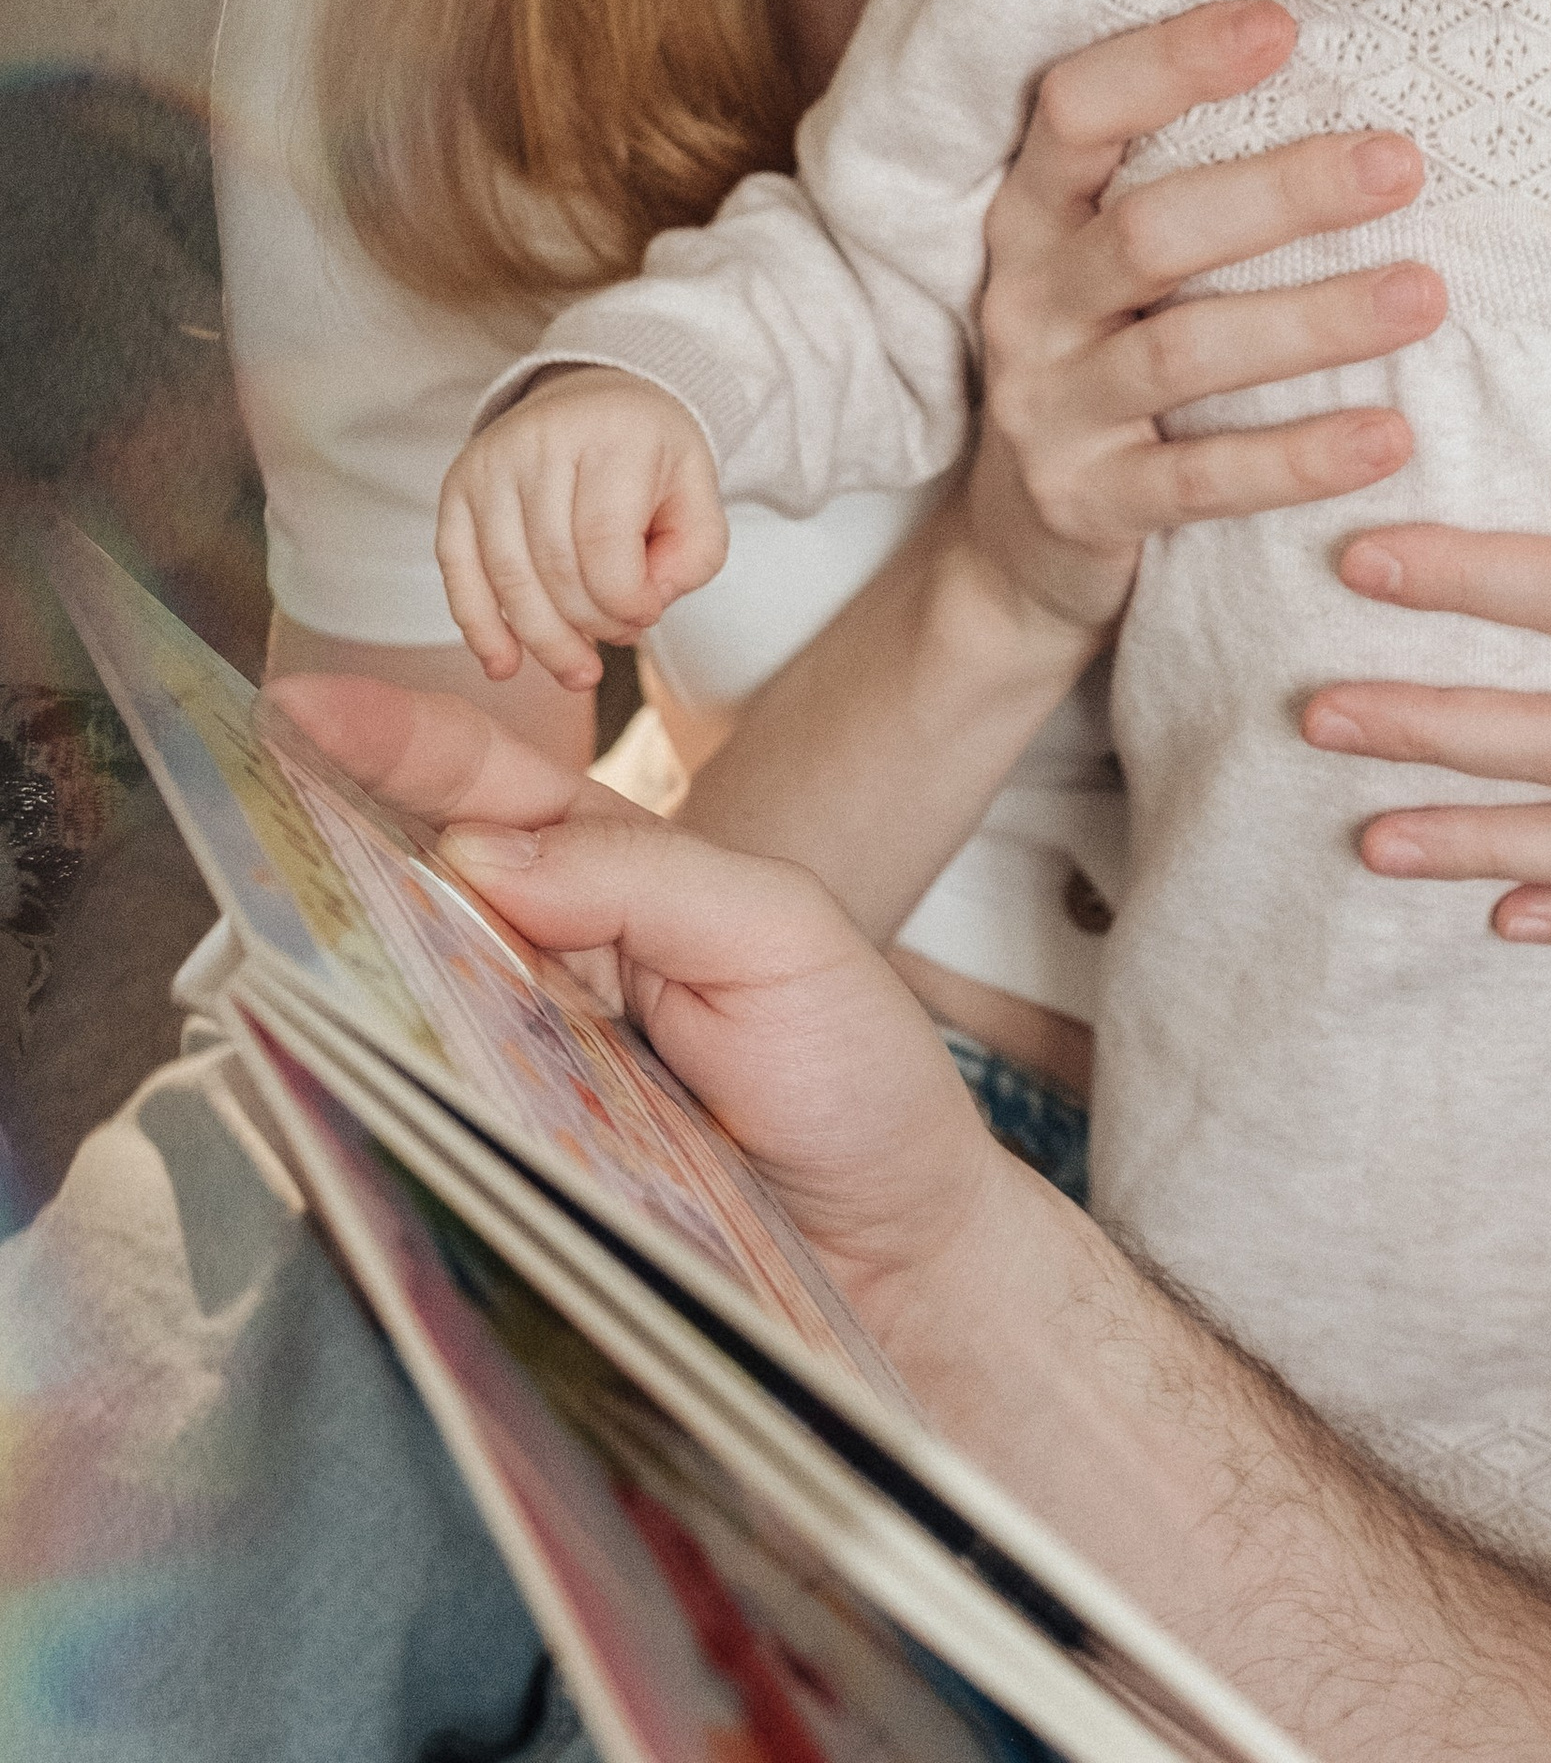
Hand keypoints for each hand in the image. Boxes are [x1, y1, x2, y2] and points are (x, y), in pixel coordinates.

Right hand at [266, 673, 1009, 1305]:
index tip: (300, 708)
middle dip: (318, 827)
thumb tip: (474, 847)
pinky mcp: (503, 1176)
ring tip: (258, 907)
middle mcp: (542, 965)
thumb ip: (645, 878)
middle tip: (239, 785)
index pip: (490, 789)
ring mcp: (512, 1071)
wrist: (897, 1255)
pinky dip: (363, 1092)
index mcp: (611, 879)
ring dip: (324, 958)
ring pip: (391, 997)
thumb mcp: (781, 937)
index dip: (397, 741)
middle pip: (408, 881)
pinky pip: (411, 1121)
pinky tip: (320, 1069)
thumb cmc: (853, 1076)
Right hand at [435, 370, 728, 694]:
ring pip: (508, 578)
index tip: (647, 616)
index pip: (606, 544)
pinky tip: (505, 663)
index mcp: (612, 434)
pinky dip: (480, 626)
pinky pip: (458, 570)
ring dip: (543, 640)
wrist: (595, 399)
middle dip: (590, 625)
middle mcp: (541, 440)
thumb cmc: (649, 456)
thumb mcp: (698, 495)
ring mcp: (490, 463)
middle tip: (618, 641)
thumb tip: (641, 607)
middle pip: (555, 567)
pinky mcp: (458, 488)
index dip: (627, 602)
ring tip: (577, 670)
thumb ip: (693, 557)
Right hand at [967, 0, 1445, 625]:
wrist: (1020, 546)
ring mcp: (1047, 408)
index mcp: (1032, 216)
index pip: (1076, 111)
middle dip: (1281, 192)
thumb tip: (1345, 81)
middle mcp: (1026, 300)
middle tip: (1401, 164)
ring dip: (1313, 322)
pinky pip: (1201, 480)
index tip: (1282, 24)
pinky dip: (1298, 459)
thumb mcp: (1111, 263)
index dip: (1169, 63)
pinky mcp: (1086, 504)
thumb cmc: (1109, 358)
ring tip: (1425, 295)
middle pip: (1150, 230)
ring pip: (1185, 352)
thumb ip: (1182, 181)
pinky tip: (1390, 438)